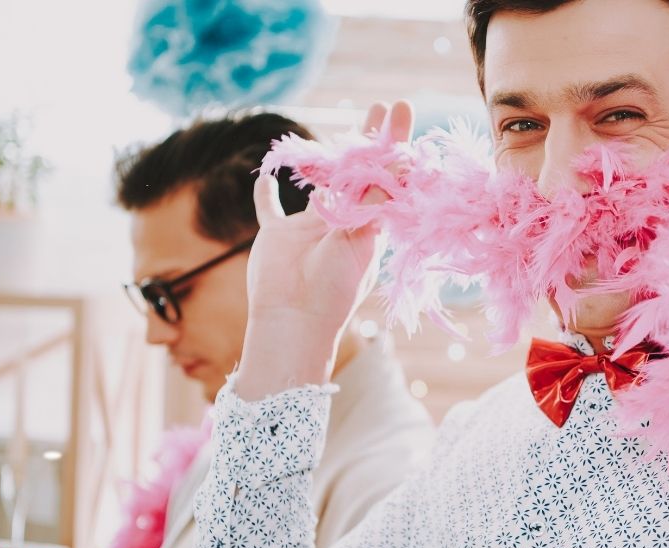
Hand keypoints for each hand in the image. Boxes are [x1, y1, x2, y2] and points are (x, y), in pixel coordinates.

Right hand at [235, 101, 413, 399]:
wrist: (293, 321)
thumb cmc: (332, 286)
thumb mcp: (358, 238)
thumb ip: (371, 198)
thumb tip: (399, 159)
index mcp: (368, 224)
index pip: (386, 174)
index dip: (394, 142)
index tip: (403, 110)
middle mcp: (341, 222)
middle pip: (358, 172)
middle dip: (369, 140)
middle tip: (382, 106)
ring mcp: (308, 228)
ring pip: (318, 185)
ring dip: (322, 162)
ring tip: (333, 137)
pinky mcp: (276, 236)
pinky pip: (269, 209)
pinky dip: (265, 194)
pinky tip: (267, 177)